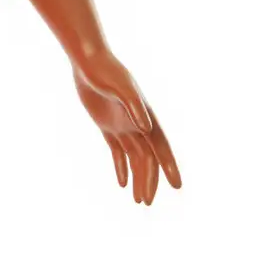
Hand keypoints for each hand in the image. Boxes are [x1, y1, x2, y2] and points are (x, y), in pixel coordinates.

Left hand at [71, 49, 181, 204]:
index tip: (176, 186)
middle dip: (149, 181)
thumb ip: (134, 107)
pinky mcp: (107, 125)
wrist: (88, 61)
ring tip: (140, 201)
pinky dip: (121, 167)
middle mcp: (137, 124)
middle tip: (147, 203)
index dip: (169, 166)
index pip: (161, 147)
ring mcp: (122, 125)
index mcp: (145, 117)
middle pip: (147, 159)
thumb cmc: (106, 71)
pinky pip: (117, 151)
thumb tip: (146, 128)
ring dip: (137, 178)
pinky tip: (123, 184)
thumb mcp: (121, 87)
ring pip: (134, 158)